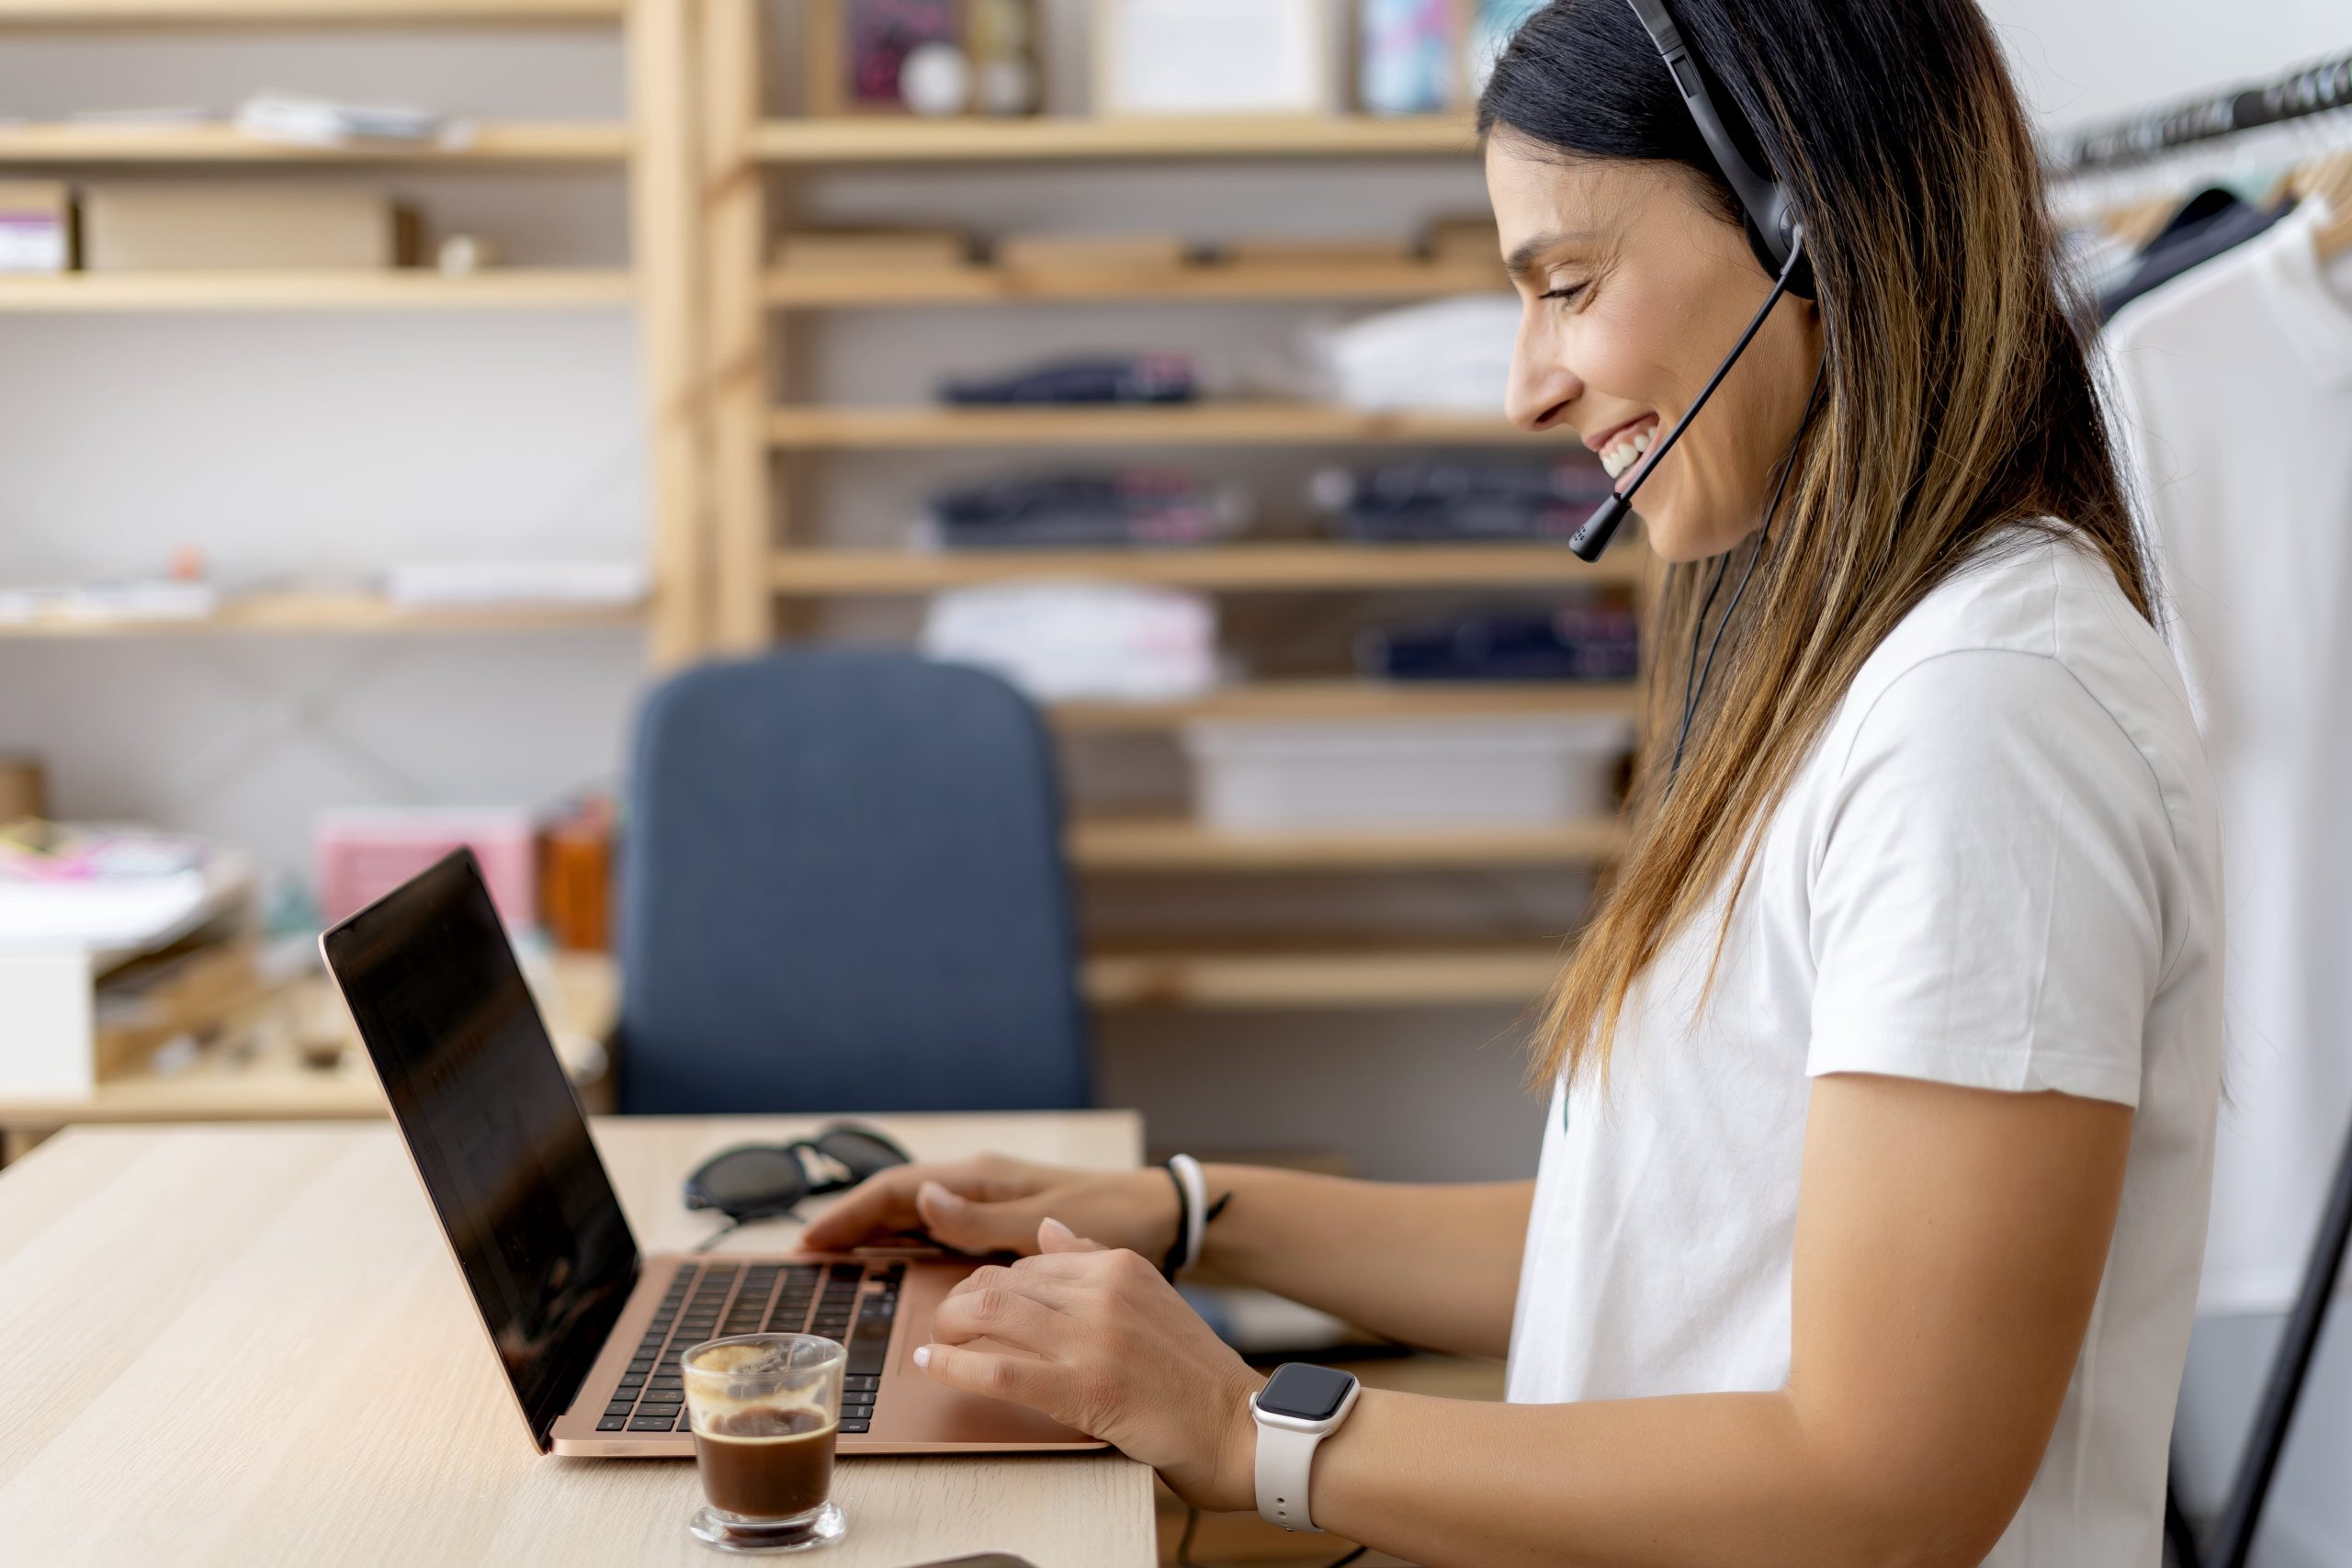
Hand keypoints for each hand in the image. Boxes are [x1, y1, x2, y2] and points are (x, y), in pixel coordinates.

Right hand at [800, 1152, 1180, 1261]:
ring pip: (916, 1211)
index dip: (850, 1212)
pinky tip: (895, 1256)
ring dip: (874, 1229)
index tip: (810, 1238)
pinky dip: (908, 1238)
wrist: (1162, 1215)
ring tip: (835, 1254)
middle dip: (851, 1220)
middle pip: (898, 1199)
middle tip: (807, 1251)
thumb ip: (982, 1218)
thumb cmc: (1113, 1214)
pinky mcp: (1004, 1220)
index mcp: (984, 1178)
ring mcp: (991, 1201)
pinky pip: (941, 1227)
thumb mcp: (1046, 1222)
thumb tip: (922, 1202)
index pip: (898, 1189)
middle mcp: (981, 1183)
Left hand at [914, 1219, 1265, 1511]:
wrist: (1236, 1426)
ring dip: (949, 1328)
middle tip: (947, 1325)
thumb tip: (1048, 1228)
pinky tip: (932, 1365)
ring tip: (937, 1343)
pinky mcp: (1082, 1387)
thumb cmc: (1192, 1373)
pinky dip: (953, 1367)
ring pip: (991, 1314)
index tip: (971, 1304)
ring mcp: (1092, 1338)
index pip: (1028, 1261)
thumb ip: (1095, 1260)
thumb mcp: (1150, 1297)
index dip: (988, 1284)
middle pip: (1001, 1282)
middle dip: (960, 1302)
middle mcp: (1102, 1291)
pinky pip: (998, 1371)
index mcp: (1118, 1264)